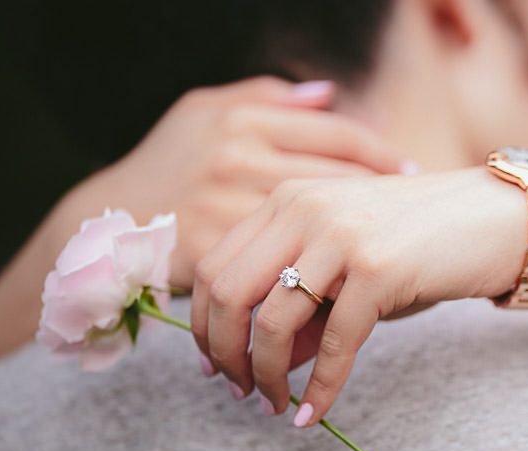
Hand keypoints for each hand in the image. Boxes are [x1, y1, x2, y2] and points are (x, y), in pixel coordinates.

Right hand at [57, 75, 411, 287]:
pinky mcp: (213, 252)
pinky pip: (282, 268)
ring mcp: (225, 206)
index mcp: (245, 121)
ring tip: (395, 247)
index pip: (337, 135)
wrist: (110, 217)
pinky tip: (348, 281)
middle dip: (385, 199)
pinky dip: (319, 276)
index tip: (411, 169)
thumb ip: (269, 97)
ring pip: (317, 228)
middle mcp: (239, 160)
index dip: (382, 153)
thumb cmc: (170, 160)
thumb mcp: (208, 111)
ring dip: (360, 239)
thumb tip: (329, 93)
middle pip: (338, 181)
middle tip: (417, 214)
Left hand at [191, 168, 527, 425]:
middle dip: (224, 354)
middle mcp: (304, 207)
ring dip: (266, 376)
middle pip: (227, 291)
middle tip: (239, 392)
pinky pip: (336, 343)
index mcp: (287, 199)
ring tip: (275, 406)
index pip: (214, 264)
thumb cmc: (422, 242)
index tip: (215, 365)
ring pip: (273, 320)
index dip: (202, 323)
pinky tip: (314, 414)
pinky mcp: (378, 267)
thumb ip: (303, 305)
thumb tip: (260, 362)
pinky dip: (322, 387)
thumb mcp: (349, 264)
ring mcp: (341, 235)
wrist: (496, 218)